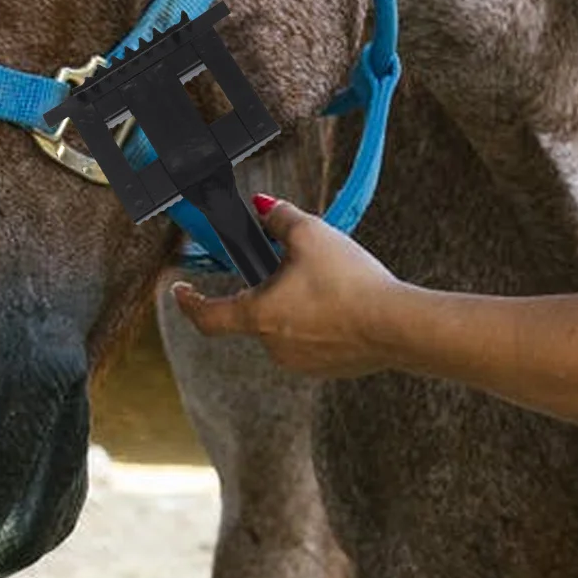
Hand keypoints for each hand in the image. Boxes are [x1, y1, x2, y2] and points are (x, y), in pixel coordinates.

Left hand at [170, 197, 404, 378]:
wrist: (396, 325)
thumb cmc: (348, 281)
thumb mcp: (310, 234)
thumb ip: (278, 218)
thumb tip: (262, 207)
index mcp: (258, 316)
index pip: (207, 317)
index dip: (189, 302)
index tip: (180, 291)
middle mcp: (273, 346)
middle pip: (257, 313)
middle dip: (270, 289)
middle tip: (295, 265)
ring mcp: (302, 363)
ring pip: (287, 327)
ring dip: (298, 307)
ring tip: (331, 283)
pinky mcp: (329, 369)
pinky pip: (314, 342)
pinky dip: (322, 323)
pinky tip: (347, 306)